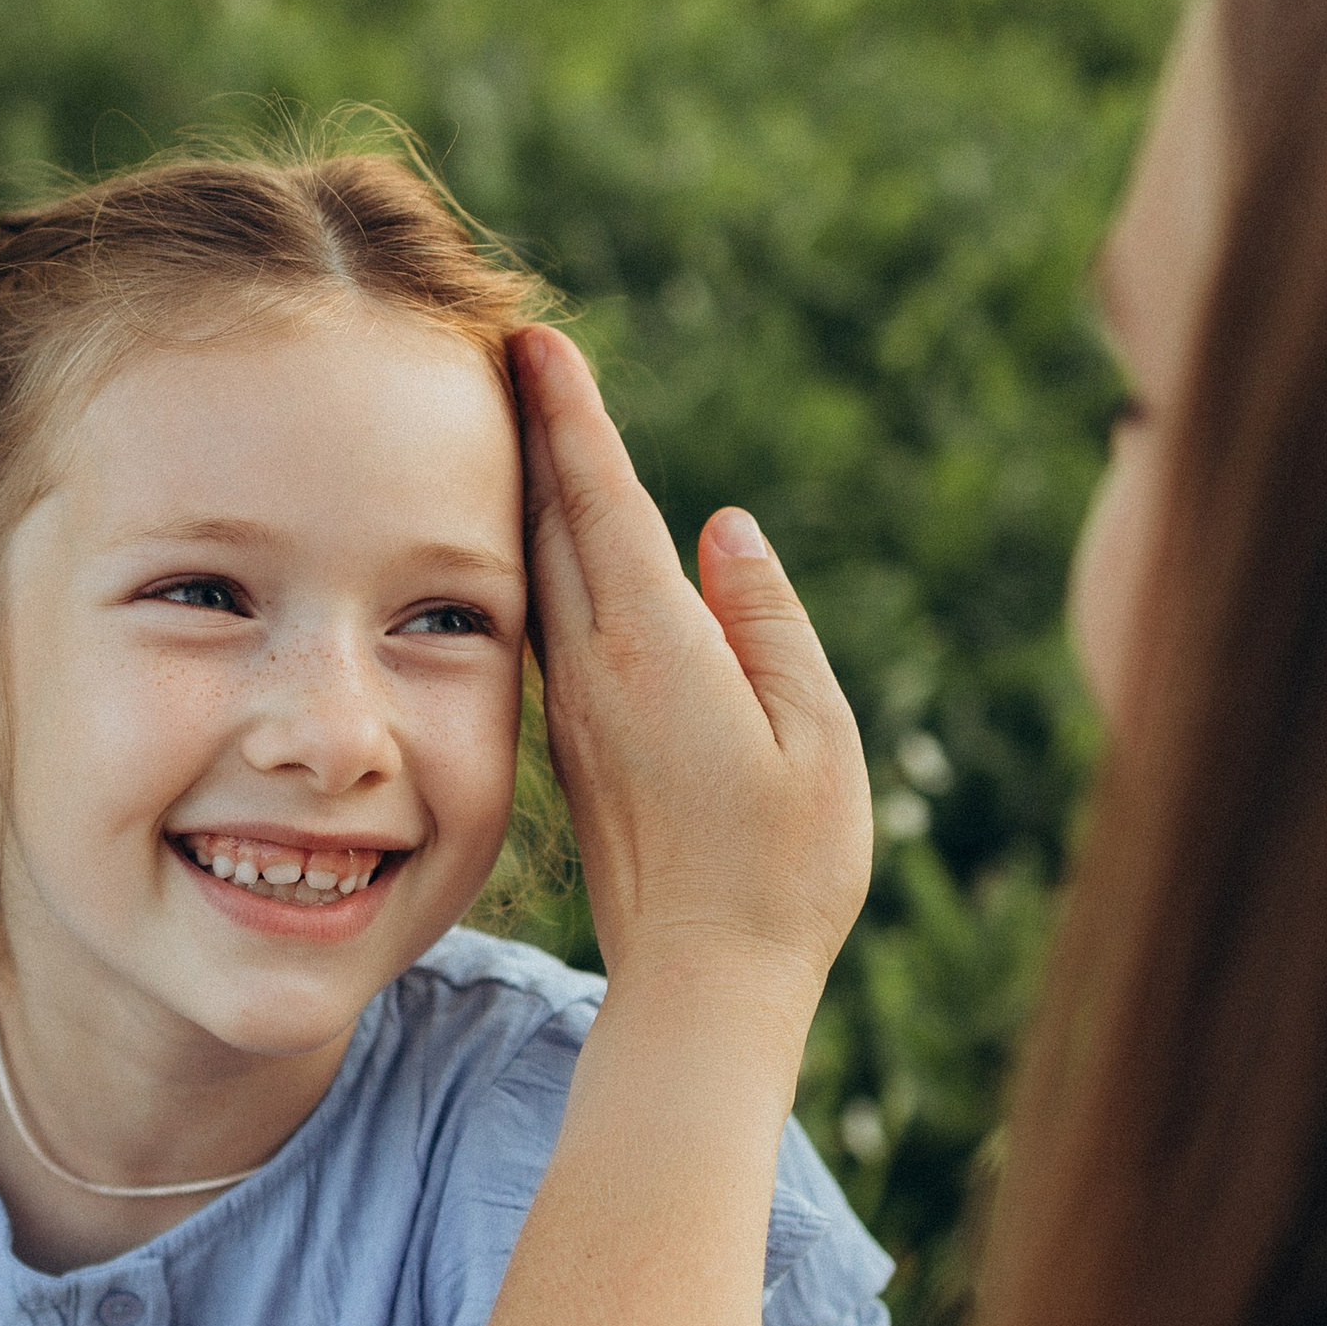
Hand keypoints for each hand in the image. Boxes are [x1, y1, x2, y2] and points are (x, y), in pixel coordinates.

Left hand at [510, 323, 869, 1028]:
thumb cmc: (782, 870)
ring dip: (531, 490)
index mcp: (657, 648)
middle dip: (534, 427)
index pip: (600, 502)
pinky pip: (551, 621)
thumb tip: (723, 527)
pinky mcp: (576, 742)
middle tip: (510, 346)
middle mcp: (599, 666)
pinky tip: (545, 544)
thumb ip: (769, 624)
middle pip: (555, 519)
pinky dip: (544, 562)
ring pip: (543, 570)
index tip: (536, 341)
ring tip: (520, 419)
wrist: (700, 984)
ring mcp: (578, 706)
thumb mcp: (815, 739)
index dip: (569, 415)